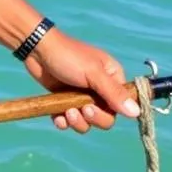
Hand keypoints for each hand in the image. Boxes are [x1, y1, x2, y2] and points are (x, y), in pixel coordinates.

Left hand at [24, 29, 140, 133]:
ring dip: (78, 122)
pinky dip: (64, 121)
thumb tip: (136, 112)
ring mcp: (81, 96)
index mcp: (112, 78)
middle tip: (82, 110)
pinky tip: (57, 117)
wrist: (36, 49)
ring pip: (87, 122)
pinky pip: (69, 121)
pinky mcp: (65, 100)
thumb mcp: (92, 73)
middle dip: (94, 118)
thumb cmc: (66, 55)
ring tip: (66, 112)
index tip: (96, 106)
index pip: (123, 105)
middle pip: (106, 118)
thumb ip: (113, 93)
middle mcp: (100, 89)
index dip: (112, 111)